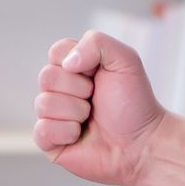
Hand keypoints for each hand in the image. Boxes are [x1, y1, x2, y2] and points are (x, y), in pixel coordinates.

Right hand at [33, 30, 184, 185]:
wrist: (142, 143)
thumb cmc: (135, 104)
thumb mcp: (125, 60)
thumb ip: (96, 42)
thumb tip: (66, 63)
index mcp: (75, 68)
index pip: (56, 52)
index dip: (78, 63)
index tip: (98, 75)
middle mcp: (61, 90)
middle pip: (46, 77)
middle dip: (78, 89)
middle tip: (96, 99)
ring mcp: (54, 116)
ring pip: (43, 104)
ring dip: (75, 112)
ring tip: (91, 119)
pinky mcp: (50, 142)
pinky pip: (42, 130)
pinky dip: (65, 132)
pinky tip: (80, 136)